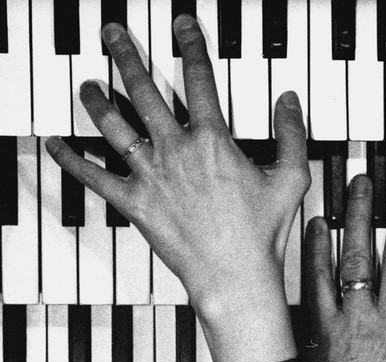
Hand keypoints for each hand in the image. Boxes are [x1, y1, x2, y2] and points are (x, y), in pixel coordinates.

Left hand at [46, 16, 308, 310]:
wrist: (235, 274)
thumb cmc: (263, 232)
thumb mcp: (291, 178)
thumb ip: (290, 134)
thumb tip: (290, 101)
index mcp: (213, 141)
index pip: (200, 80)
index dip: (191, 45)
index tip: (182, 25)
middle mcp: (176, 151)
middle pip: (144, 92)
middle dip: (126, 56)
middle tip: (113, 35)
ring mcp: (151, 176)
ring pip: (114, 126)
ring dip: (97, 100)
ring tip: (87, 84)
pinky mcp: (134, 202)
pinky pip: (94, 177)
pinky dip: (72, 159)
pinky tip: (57, 144)